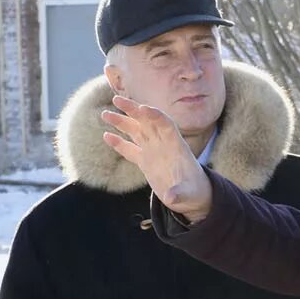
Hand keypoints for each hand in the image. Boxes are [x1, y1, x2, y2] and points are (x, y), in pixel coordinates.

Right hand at [100, 93, 212, 221]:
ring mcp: (153, 151)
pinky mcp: (145, 161)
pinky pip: (130, 149)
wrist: (191, 197)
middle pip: (147, 121)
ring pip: (136, 131)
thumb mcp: (188, 195)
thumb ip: (179, 194)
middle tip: (116, 99)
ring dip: (121, 121)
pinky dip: (119, 143)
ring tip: (104, 114)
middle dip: (133, 109)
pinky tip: (106, 136)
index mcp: (176, 146)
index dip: (155, 115)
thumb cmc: (194, 192)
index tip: (142, 108)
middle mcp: (163, 144)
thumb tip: (171, 199)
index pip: (165, 124)